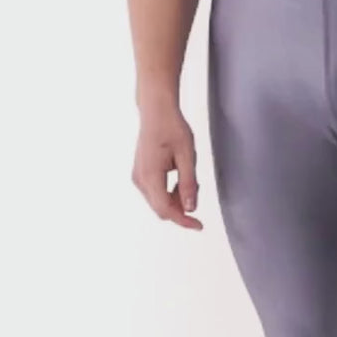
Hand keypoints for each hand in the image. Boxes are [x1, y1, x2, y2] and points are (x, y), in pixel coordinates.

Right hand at [131, 104, 203, 229]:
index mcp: (150, 175)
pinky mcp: (141, 174)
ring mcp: (138, 177)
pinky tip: (180, 176)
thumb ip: (188, 183)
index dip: (183, 220)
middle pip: (161, 208)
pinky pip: (156, 192)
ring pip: (159, 201)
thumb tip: (190, 208)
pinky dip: (170, 191)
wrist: (156, 111)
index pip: (166, 209)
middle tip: (197, 190)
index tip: (199, 225)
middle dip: (181, 208)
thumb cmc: (172, 128)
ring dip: (176, 198)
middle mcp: (140, 180)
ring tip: (190, 178)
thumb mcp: (187, 155)